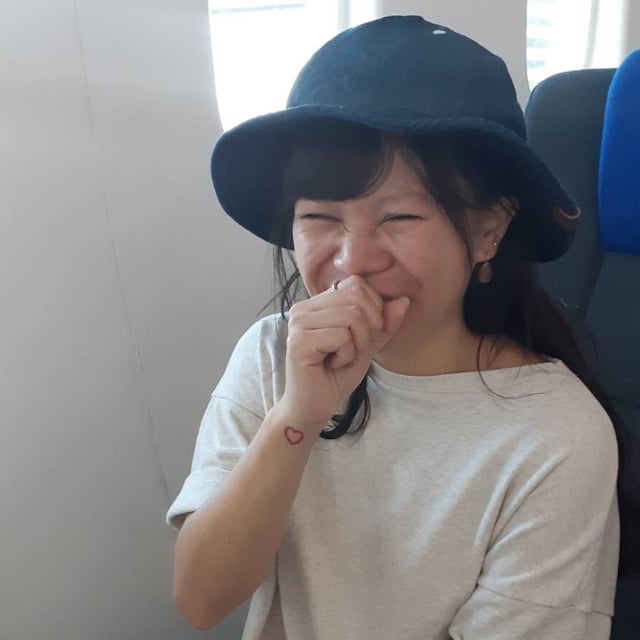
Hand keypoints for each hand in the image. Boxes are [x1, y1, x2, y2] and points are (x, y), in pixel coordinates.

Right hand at [276, 275, 409, 431]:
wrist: (312, 408)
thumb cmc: (336, 376)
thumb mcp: (367, 345)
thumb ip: (384, 323)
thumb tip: (403, 300)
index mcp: (317, 303)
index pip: (357, 284)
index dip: (372, 310)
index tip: (361, 338)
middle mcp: (303, 307)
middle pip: (357, 297)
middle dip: (369, 328)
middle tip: (354, 351)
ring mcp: (298, 322)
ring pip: (352, 315)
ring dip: (358, 344)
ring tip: (342, 358)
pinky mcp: (299, 340)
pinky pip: (342, 336)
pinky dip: (347, 355)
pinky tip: (332, 365)